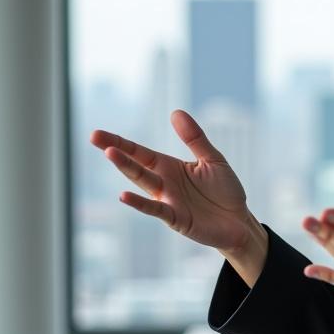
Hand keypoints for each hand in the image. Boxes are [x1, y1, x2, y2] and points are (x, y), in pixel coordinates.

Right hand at [89, 109, 255, 254]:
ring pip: (144, 182)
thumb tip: (175, 112)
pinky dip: (140, 203)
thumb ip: (195, 138)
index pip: (140, 153)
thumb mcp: (212, 159)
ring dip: (127, 168)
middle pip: (136, 165)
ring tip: (110, 153)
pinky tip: (124, 195)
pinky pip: (156, 210)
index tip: (96, 134)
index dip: (121, 143)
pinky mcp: (176, 219)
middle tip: (94, 137)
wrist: (239, 221)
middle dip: (117, 151)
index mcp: (170, 167)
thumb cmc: (224, 191)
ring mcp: (168, 202)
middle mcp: (164, 184)